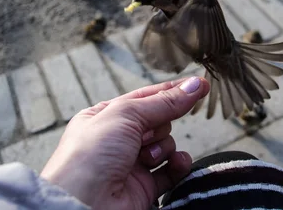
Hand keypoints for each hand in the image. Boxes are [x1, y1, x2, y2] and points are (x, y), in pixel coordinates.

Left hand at [41, 76, 209, 209]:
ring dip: (162, 147)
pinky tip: (177, 164)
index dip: (171, 90)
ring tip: (146, 158)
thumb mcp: (126, 115)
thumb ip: (164, 101)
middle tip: (146, 134)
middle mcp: (116, 140)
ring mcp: (130, 165)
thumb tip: (195, 85)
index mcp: (103, 117)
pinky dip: (178, 165)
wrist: (83, 206)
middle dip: (158, 125)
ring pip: (165, 144)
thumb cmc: (90, 157)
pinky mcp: (143, 188)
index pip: (144, 97)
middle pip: (157, 121)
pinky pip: (171, 171)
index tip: (199, 84)